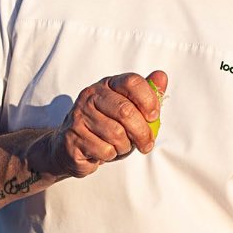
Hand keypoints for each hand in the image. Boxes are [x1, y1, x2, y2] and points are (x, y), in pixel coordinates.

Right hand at [30, 70, 166, 178]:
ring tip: (120, 147)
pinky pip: (104, 150)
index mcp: (107, 85)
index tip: (154, 116)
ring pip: (116, 134)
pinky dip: (111, 155)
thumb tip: (161, 76)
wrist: (70, 147)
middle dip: (142, 132)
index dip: (148, 100)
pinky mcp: (72, 138)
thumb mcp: (128, 110)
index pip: (132, 82)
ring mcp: (78, 116)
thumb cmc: (105, 127)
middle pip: (126, 111)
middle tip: (146, 144)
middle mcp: (90, 96)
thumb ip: (146, 95)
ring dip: (125, 146)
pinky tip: (104, 152)